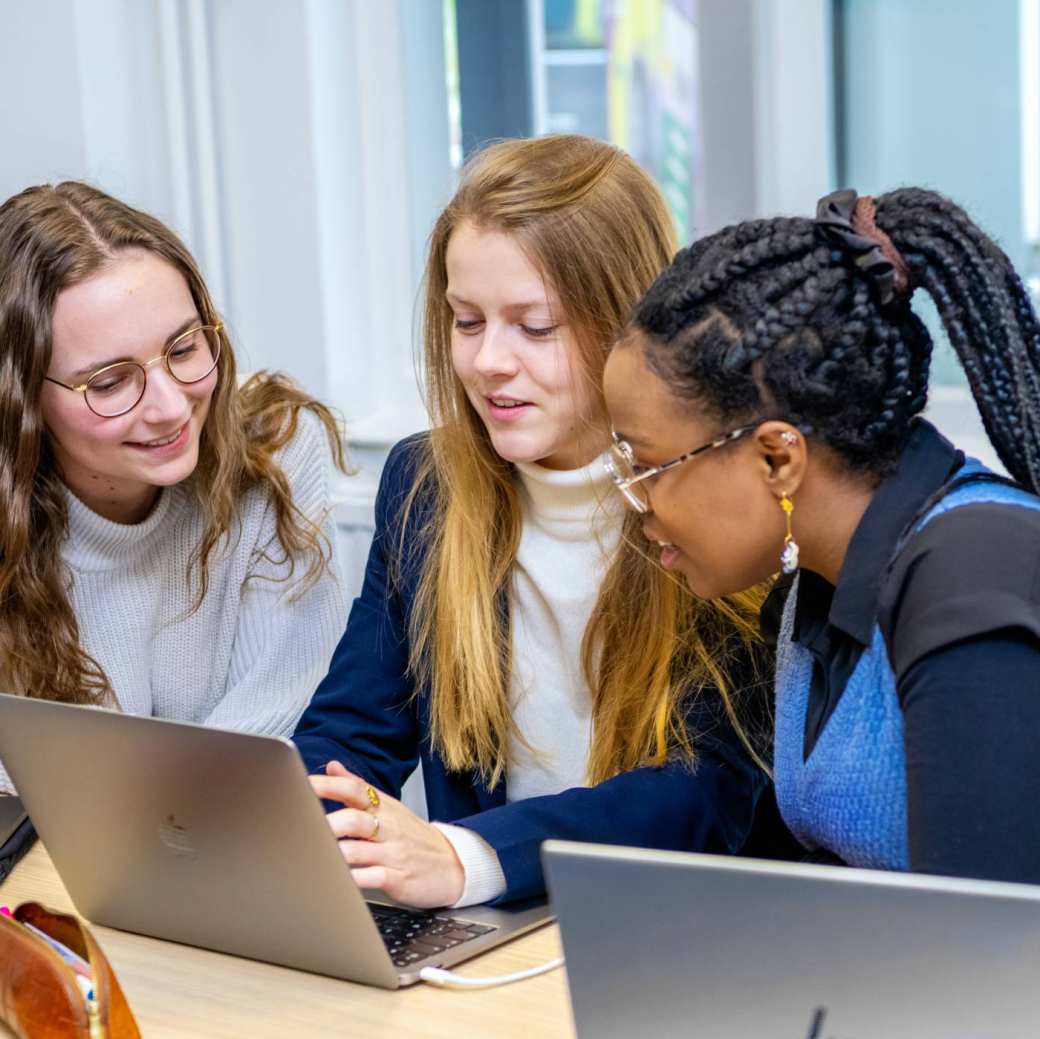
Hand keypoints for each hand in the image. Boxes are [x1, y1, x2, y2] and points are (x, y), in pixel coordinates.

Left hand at [309, 761, 465, 908]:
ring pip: (359, 851)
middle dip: (329, 823)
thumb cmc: (415, 837)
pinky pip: (372, 879)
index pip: (355, 789)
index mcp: (384, 808)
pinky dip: (353, 880)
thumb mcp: (390, 807)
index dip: (329, 785)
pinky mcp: (398, 879)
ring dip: (335, 853)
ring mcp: (392, 854)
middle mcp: (387, 828)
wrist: (454, 865)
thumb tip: (331, 767)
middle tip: (304, 827)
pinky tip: (336, 881)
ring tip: (313, 855)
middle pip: (355, 819)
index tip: (305, 784)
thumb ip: (358, 787)